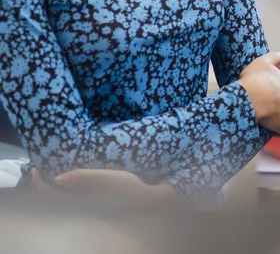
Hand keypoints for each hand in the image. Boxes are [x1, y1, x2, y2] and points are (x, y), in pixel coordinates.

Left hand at [30, 168, 175, 198]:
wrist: (146, 200)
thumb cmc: (127, 187)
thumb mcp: (106, 177)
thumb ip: (83, 177)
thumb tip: (58, 178)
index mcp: (80, 202)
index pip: (52, 196)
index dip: (40, 184)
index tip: (35, 169)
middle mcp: (80, 207)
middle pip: (53, 201)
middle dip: (43, 187)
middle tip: (38, 171)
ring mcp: (86, 207)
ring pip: (61, 201)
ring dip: (52, 189)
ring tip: (49, 175)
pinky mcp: (92, 205)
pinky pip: (70, 200)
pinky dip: (63, 192)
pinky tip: (67, 183)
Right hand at [240, 51, 279, 136]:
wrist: (251, 98)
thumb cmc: (254, 79)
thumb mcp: (262, 62)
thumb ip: (275, 57)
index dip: (276, 92)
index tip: (265, 94)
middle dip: (279, 105)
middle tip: (264, 107)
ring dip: (278, 118)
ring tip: (264, 119)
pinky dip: (279, 131)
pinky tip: (270, 130)